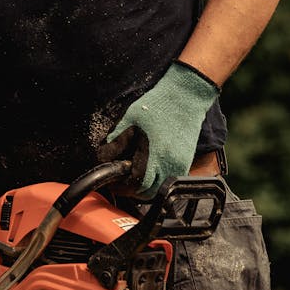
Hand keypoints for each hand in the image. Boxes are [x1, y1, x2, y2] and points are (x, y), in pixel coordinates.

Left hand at [97, 62, 219, 197]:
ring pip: (159, 189)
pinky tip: (150, 167)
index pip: (136, 184)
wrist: (185, 97)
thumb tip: (104, 157)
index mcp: (154, 154)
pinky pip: (169, 180)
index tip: (113, 183)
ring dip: (146, 187)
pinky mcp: (186, 161)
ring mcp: (180, 164)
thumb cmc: (159, 105)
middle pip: (148, 193)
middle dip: (132, 190)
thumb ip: (116, 141)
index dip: (121, 187)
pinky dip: (158, 180)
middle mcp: (169, 163)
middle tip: (122, 182)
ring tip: (135, 174)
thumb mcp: (130, 120)